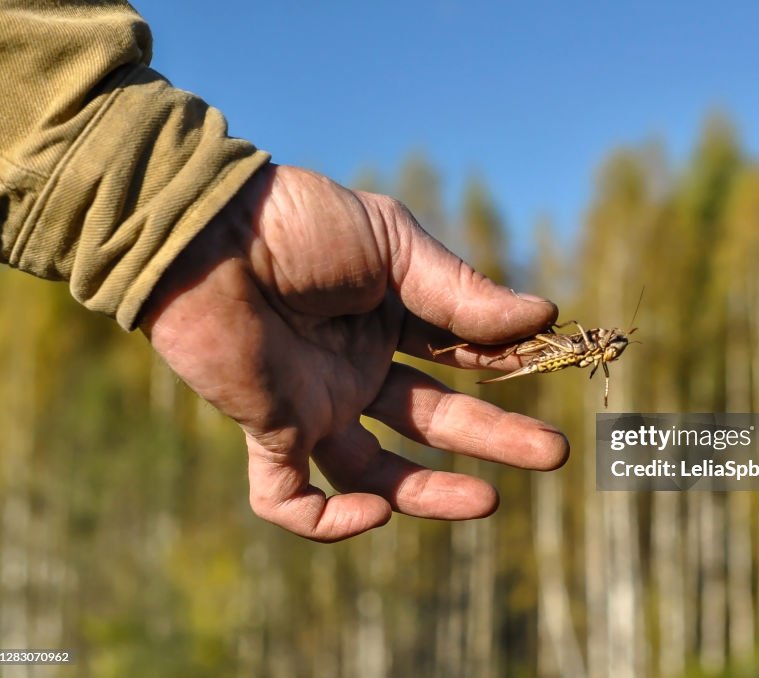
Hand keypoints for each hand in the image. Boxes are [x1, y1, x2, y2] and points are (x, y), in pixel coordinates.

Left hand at [141, 164, 567, 541]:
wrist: (206, 229)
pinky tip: (374, 514)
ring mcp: (313, 402)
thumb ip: (461, 292)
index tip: (547, 368)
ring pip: (375, 470)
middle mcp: (355, 367)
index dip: (505, 368)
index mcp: (388, 318)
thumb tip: (544, 317)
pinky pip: (289, 497)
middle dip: (495, 437)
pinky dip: (329, 521)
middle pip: (434, 419)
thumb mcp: (395, 246)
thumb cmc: (299, 223)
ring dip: (432, 494)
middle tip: (552, 454)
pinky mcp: (268, 428)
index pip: (460, 358)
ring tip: (489, 503)